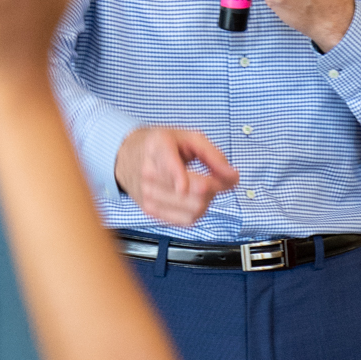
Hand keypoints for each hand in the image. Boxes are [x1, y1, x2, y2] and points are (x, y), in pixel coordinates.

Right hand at [114, 124, 238, 225]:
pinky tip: (192, 199)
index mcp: (158, 148)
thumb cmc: (160, 145)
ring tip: (200, 187)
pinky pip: (185, 221)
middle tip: (214, 179)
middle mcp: (150, 173)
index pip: (169, 166)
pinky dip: (196, 212)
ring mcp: (148, 194)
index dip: (178, 177)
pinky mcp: (150, 210)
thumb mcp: (188, 138)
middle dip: (214, 188)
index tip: (182, 186)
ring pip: (193, 210)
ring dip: (207, 201)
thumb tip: (233, 176)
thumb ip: (214, 156)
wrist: (127, 156)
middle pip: (194, 193)